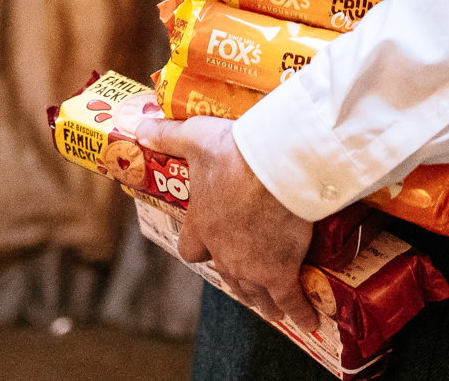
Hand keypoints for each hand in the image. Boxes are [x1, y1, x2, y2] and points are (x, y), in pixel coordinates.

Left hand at [135, 114, 315, 330]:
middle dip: (239, 282)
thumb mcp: (196, 138)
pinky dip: (300, 312)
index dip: (199, 248)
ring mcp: (252, 266)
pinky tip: (309, 321)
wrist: (276, 166)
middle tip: (249, 283)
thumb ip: (168, 135)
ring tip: (274, 311)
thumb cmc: (236, 153)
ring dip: (265, 304)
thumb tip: (139, 126)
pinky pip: (290, 300)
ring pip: (256, 295)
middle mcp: (224, 252)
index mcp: (202, 225)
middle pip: (228, 278)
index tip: (207, 248)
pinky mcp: (281, 272)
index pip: (191, 249)